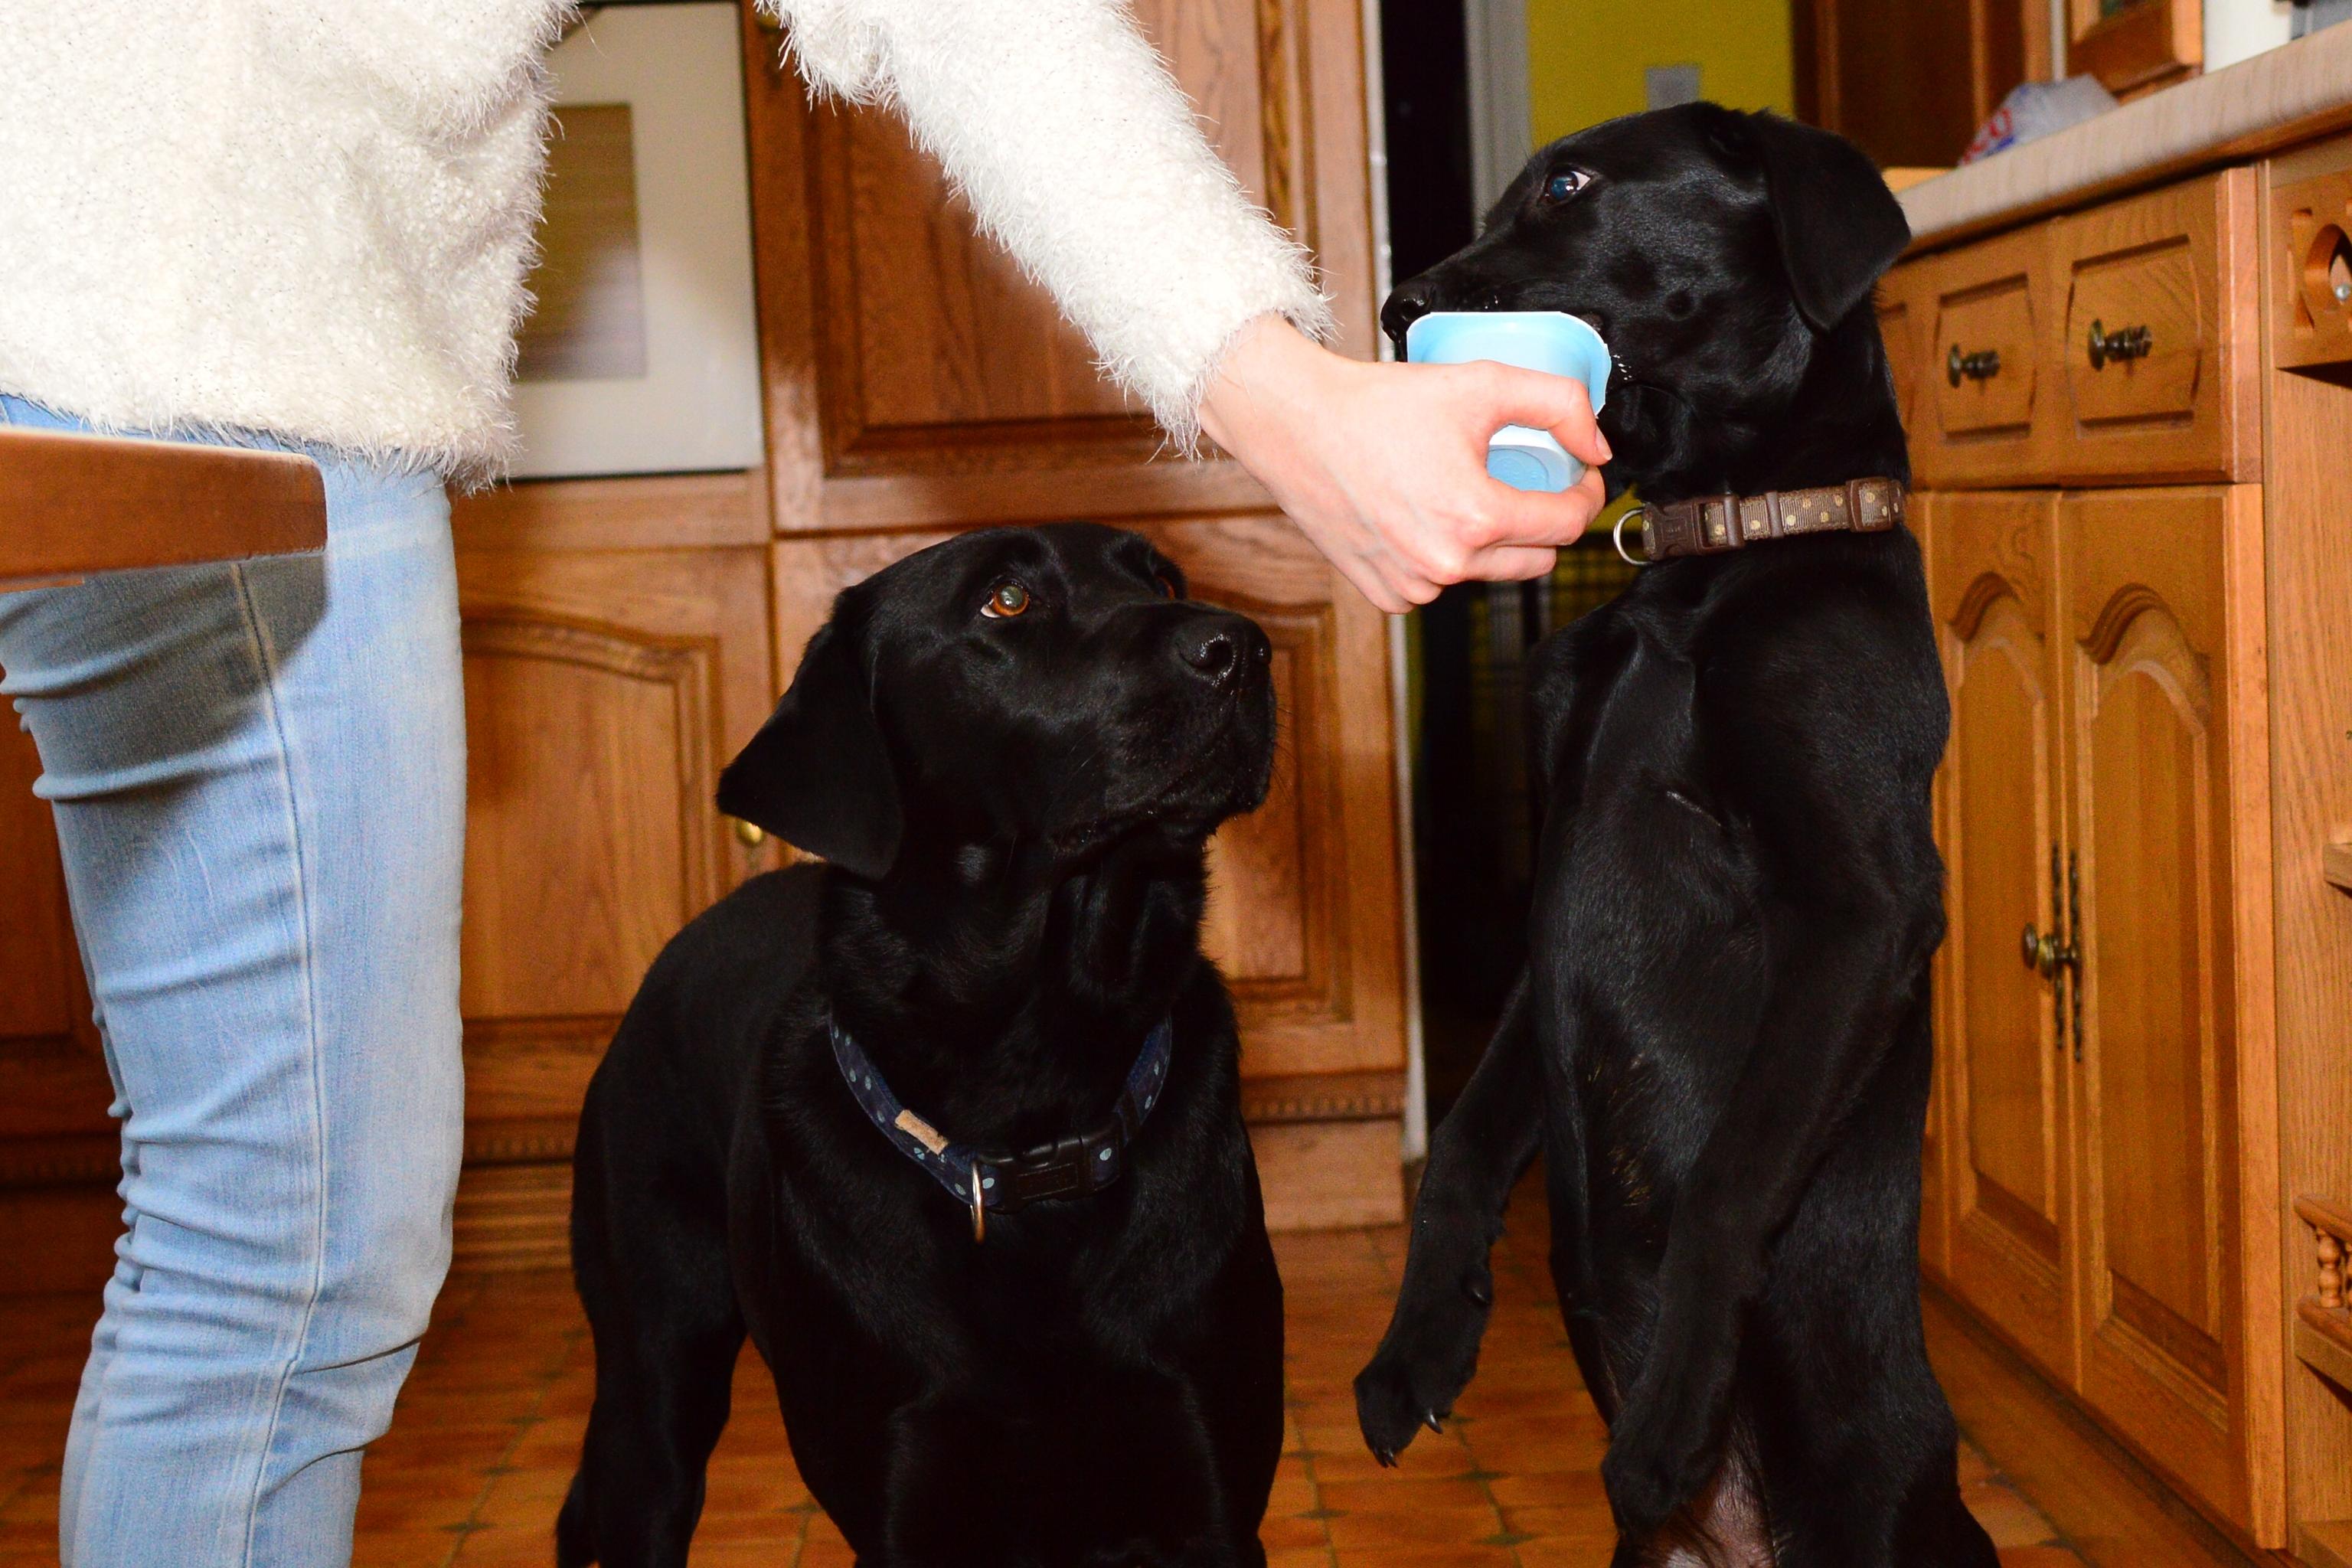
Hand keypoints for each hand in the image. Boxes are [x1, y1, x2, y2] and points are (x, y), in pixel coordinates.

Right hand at [1197, 314, 1610, 612]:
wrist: (1297, 427)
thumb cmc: (1377, 405)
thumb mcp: (1481, 382)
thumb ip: (1558, 404)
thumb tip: (1596, 448)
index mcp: (1476, 518)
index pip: (1568, 524)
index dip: (1585, 494)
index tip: (1576, 474)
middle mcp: (1446, 565)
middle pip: (1537, 558)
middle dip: (1543, 519)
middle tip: (1526, 479)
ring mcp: (1414, 586)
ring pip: (1489, 573)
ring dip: (1492, 540)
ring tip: (1463, 491)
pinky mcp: (1387, 595)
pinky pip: (1441, 585)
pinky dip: (1445, 557)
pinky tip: (1424, 516)